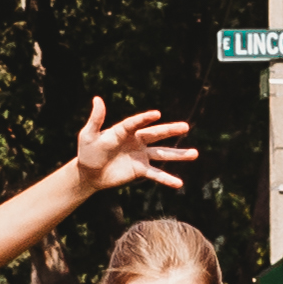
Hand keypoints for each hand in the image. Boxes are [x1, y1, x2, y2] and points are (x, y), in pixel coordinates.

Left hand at [75, 97, 196, 191]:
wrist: (89, 173)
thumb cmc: (87, 151)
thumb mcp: (88, 134)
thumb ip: (96, 119)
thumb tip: (97, 99)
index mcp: (124, 130)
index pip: (136, 123)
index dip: (145, 119)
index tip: (156, 114)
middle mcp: (137, 141)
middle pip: (156, 134)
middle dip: (171, 130)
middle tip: (186, 127)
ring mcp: (141, 156)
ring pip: (162, 154)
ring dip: (178, 154)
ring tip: (195, 154)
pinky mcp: (140, 170)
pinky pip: (156, 174)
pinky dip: (167, 179)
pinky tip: (179, 183)